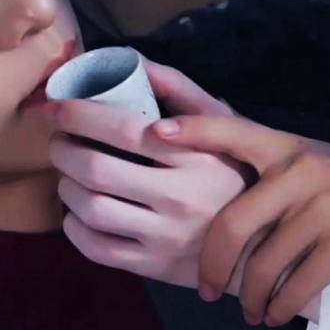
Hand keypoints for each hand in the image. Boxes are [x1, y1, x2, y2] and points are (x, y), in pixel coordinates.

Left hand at [43, 56, 248, 288]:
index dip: (81, 114)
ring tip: (70, 177)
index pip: (125, 130)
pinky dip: (75, 228)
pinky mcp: (158, 267)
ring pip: (91, 209)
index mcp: (199, 157)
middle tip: (59, 142)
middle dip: (63, 149)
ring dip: (66, 187)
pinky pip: (97, 249)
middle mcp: (182, 198)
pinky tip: (80, 215)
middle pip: (96, 169)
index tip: (60, 106)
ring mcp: (168, 237)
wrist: (269, 241)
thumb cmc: (242, 175)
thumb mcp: (226, 128)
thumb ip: (183, 91)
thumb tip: (134, 61)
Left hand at [151, 114, 329, 326]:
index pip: (234, 131)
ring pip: (263, 265)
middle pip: (234, 225)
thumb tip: (203, 167)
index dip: (194, 132)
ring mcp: (324, 211)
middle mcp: (303, 174)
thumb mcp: (309, 159)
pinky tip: (273, 314)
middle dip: (213, 267)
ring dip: (249, 298)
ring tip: (249, 310)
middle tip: (206, 290)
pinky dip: (278, 307)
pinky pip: (294, 286)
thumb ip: (264, 161)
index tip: (157, 133)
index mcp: (288, 148)